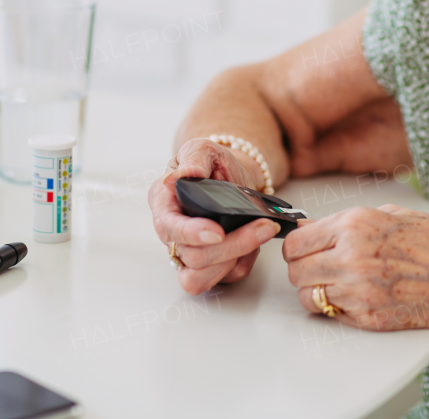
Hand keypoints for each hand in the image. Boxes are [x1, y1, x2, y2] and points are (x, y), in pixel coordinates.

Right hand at [148, 137, 279, 294]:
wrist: (231, 177)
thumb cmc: (212, 165)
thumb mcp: (203, 150)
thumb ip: (194, 159)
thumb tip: (186, 174)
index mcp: (164, 203)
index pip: (169, 227)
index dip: (191, 234)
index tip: (217, 232)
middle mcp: (171, 233)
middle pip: (192, 257)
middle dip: (232, 245)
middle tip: (264, 226)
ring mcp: (188, 253)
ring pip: (200, 278)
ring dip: (235, 259)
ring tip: (260, 234)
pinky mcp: (209, 266)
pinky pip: (224, 279)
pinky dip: (243, 264)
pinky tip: (254, 244)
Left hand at [283, 204, 428, 331]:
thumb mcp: (390, 215)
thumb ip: (345, 222)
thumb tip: (310, 229)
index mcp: (355, 226)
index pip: (296, 242)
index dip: (296, 247)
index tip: (303, 248)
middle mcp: (351, 258)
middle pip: (296, 271)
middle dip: (303, 268)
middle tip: (318, 266)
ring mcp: (358, 292)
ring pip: (307, 296)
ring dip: (316, 290)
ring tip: (336, 283)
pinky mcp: (368, 318)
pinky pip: (330, 314)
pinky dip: (335, 308)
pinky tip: (354, 296)